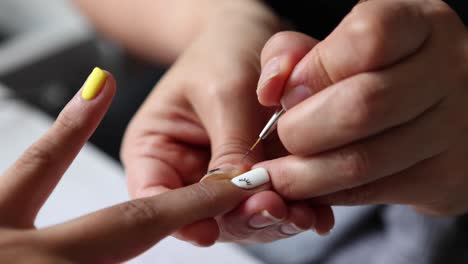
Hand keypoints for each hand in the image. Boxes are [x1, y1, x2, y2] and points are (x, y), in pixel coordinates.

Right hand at [121, 2, 333, 244]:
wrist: (246, 40)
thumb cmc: (221, 53)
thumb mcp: (222, 90)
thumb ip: (231, 144)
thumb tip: (245, 194)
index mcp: (154, 151)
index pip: (154, 197)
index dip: (179, 219)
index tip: (209, 228)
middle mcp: (186, 173)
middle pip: (203, 216)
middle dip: (240, 219)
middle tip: (274, 209)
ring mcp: (222, 180)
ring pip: (242, 217)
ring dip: (272, 220)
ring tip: (301, 213)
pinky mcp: (255, 179)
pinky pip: (271, 203)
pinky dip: (294, 210)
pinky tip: (315, 212)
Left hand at [256, 0, 467, 215]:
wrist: (437, 110)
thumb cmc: (372, 71)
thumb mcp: (335, 46)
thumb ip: (293, 54)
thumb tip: (270, 90)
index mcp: (420, 24)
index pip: (366, 38)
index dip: (315, 70)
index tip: (289, 93)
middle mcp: (448, 71)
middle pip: (361, 106)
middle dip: (301, 130)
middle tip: (284, 135)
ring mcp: (453, 128)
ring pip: (361, 162)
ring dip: (302, 175)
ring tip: (277, 174)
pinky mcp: (444, 177)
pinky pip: (369, 194)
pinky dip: (325, 194)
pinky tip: (308, 185)